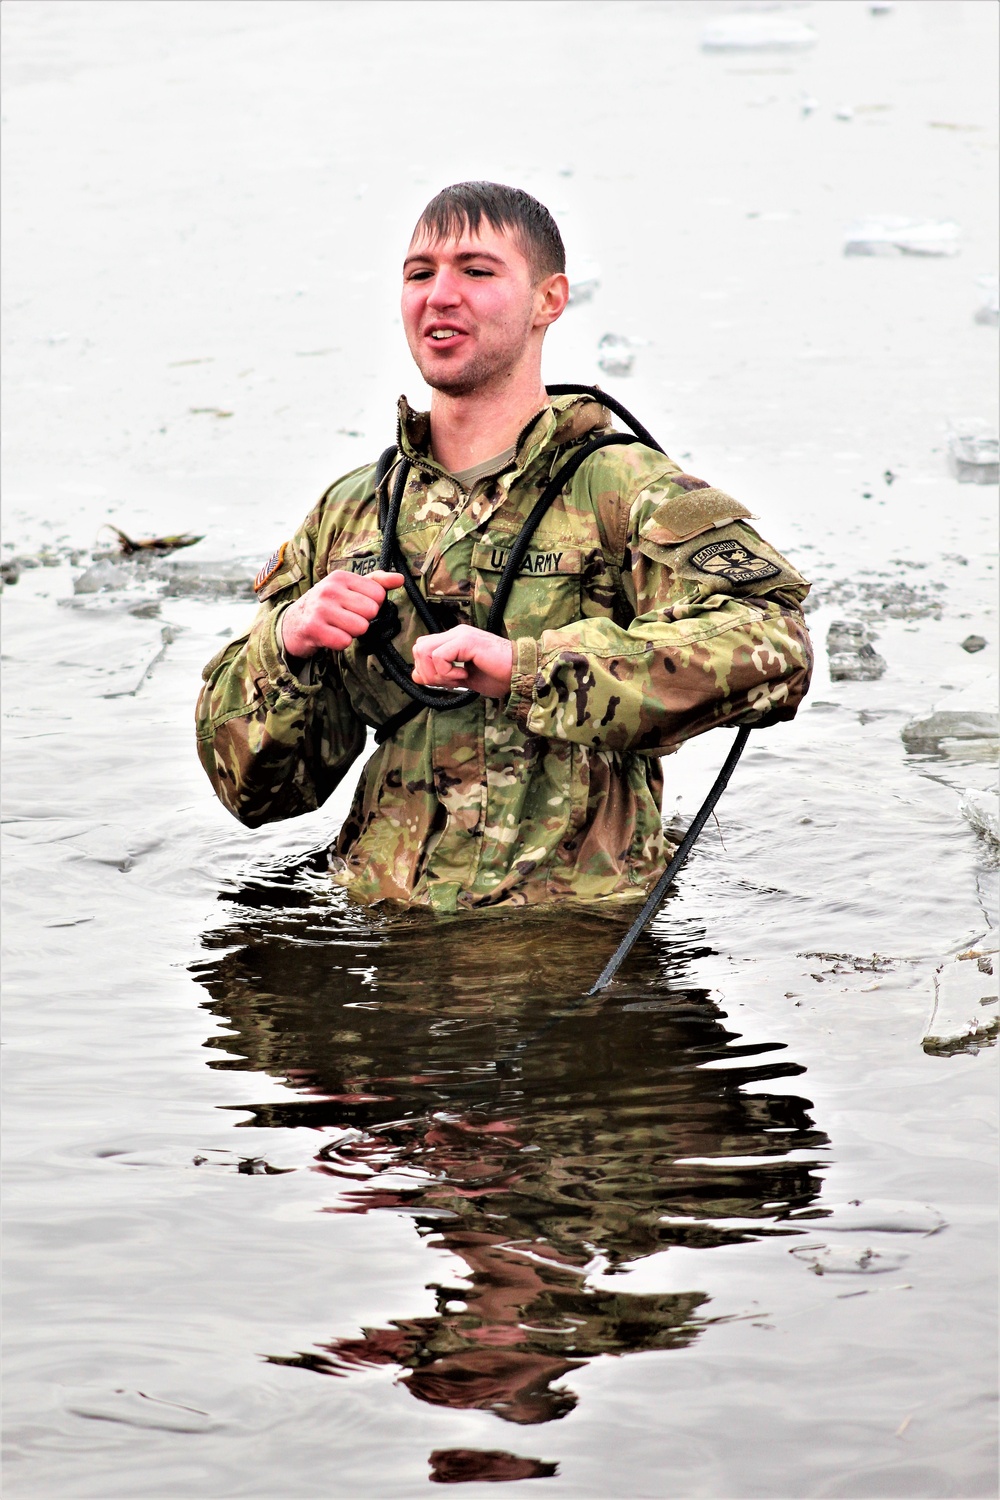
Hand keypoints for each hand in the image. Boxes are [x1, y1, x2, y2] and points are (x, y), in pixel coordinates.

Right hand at [280, 569, 404, 657]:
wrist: (293, 623)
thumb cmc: (327, 605)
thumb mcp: (348, 588)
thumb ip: (376, 582)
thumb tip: (400, 579)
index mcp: (341, 577)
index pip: (379, 594)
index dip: (372, 606)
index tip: (355, 607)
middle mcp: (330, 589)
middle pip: (371, 611)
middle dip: (363, 620)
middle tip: (346, 619)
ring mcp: (320, 608)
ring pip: (360, 628)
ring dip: (352, 633)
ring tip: (338, 627)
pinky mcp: (313, 628)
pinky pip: (344, 641)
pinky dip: (340, 643)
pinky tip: (330, 636)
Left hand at [411, 624, 513, 697]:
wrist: (520, 674)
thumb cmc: (498, 676)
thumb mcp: (462, 679)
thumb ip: (441, 676)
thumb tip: (416, 676)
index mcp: (454, 640)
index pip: (422, 648)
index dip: (425, 669)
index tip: (446, 682)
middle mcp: (455, 633)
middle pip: (419, 647)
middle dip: (427, 672)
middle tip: (449, 681)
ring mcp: (460, 635)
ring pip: (424, 650)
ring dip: (436, 672)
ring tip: (457, 678)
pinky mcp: (466, 641)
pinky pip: (439, 656)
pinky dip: (446, 671)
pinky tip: (464, 675)